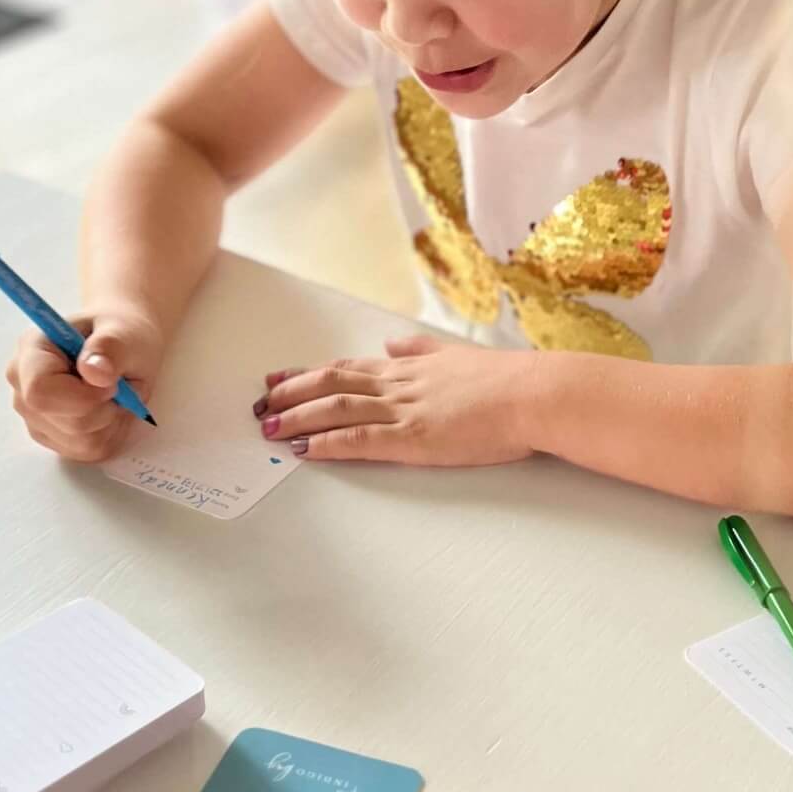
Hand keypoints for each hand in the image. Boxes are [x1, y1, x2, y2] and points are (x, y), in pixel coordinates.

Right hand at [6, 308, 162, 462]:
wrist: (121, 345)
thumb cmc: (120, 334)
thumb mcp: (124, 333)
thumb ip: (110, 349)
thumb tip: (95, 371)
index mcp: (32, 350)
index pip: (41, 392)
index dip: (84, 398)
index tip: (112, 384)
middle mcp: (23, 386)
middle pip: (66, 423)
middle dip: (105, 410)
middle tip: (119, 387)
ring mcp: (34, 416)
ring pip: (81, 442)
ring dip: (111, 422)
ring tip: (114, 396)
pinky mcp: (52, 437)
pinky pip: (89, 451)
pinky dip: (110, 434)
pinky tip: (109, 410)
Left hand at [252, 334, 538, 466]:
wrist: (532, 393)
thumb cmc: (508, 381)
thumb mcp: (458, 355)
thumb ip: (422, 350)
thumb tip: (394, 342)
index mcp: (410, 368)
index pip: (348, 368)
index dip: (310, 374)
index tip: (281, 378)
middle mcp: (398, 384)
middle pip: (331, 384)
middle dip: (291, 393)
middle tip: (260, 402)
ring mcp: (402, 410)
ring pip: (335, 409)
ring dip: (297, 417)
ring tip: (267, 427)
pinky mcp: (412, 439)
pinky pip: (357, 439)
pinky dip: (326, 443)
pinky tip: (303, 449)